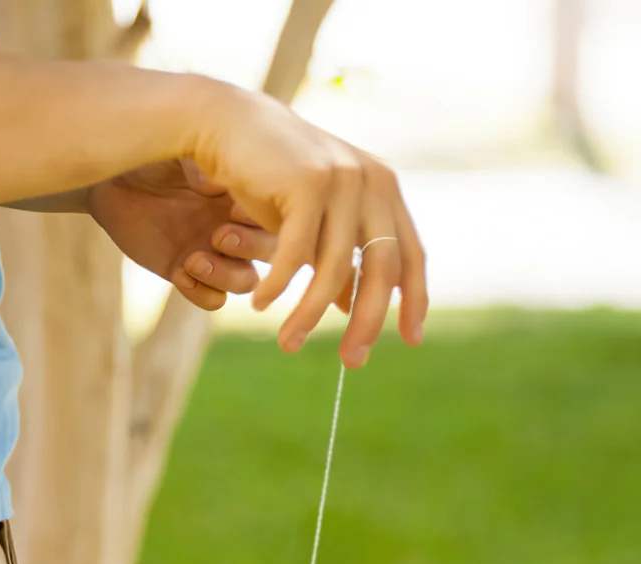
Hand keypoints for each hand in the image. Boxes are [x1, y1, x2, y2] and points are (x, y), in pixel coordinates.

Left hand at [88, 160, 275, 311]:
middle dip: (249, 248)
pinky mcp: (188, 275)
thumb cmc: (147, 158)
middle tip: (218, 236)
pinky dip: (201, 293)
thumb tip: (219, 184)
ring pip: (247, 282)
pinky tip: (179, 274)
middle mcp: (235, 228)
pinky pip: (214, 299)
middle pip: (271, 254)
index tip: (233, 207)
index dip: (261, 219)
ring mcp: (214, 255)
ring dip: (226, 276)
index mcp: (242, 197)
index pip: (274, 217)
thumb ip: (203, 164)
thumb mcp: (178, 151)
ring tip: (194, 260)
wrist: (110, 181)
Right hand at [187, 83, 426, 366]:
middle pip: (382, 269)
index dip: (413, 301)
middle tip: (354, 363)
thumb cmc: (273, 177)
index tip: (411, 340)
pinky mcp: (307, 181)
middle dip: (368, 322)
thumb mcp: (317, 222)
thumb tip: (351, 310)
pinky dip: (278, 285)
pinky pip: (296, 253)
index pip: (411, 256)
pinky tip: (262, 305)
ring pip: (335, 268)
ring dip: (310, 314)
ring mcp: (341, 178)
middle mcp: (371, 181)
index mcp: (384, 189)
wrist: (227, 124)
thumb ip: (339, 259)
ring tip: (289, 344)